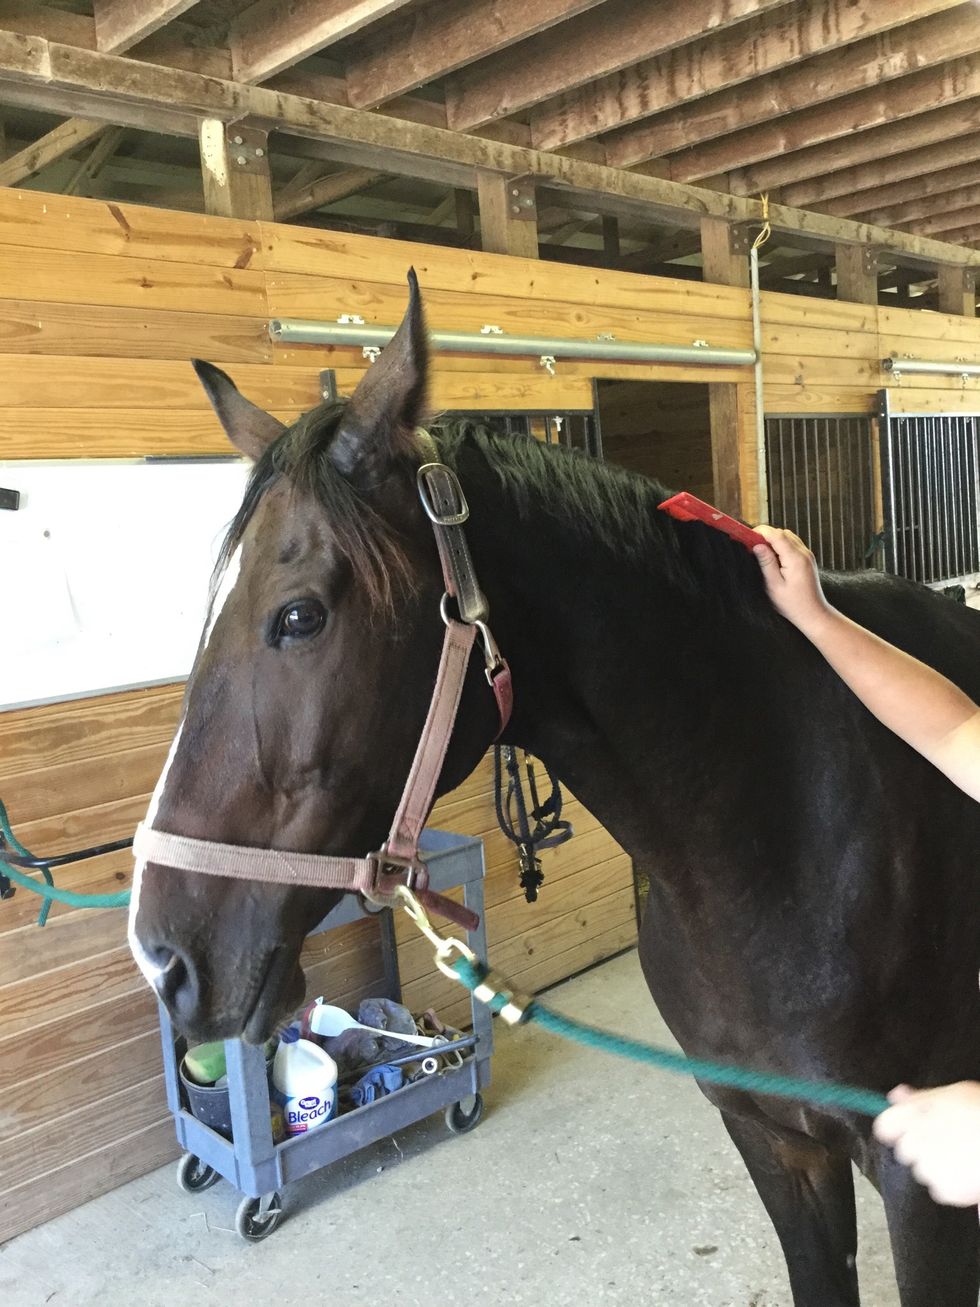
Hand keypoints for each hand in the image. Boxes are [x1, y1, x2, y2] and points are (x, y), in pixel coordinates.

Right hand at [752, 525, 832, 634]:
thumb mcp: (774, 586)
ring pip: (788, 536)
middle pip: (782, 533)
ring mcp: (807, 555)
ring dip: (773, 541)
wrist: (813, 614)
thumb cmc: (792, 604)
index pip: (776, 535)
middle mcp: (804, 553)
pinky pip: (792, 544)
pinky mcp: (807, 559)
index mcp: (795, 559)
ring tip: (761, 554)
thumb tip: (757, 545)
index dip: (760, 532)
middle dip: (765, 536)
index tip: (746, 537)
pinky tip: (773, 559)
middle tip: (751, 547)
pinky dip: (781, 546)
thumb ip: (766, 563)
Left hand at [873, 1082, 979, 1206]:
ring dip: (937, 1166)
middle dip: (921, 1148)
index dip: (896, 1129)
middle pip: (905, 1151)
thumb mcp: (953, 1093)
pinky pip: (940, 1190)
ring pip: (923, 1171)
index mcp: (913, 1115)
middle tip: (948, 1142)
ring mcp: (928, 1168)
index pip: (884, 1126)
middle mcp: (914, 1142)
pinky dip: (952, 1186)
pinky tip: (969, 1174)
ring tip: (963, 1157)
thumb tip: (896, 1096)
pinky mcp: (944, 1190)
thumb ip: (920, 1096)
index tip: (909, 1130)